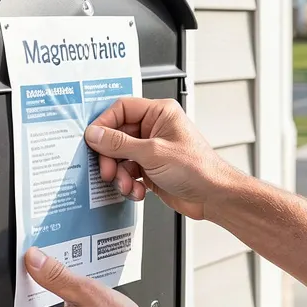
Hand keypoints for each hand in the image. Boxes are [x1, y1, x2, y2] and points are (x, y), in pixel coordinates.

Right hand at [85, 97, 237, 219]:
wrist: (213, 197)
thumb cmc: (198, 169)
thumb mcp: (153, 153)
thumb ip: (120, 144)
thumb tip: (95, 134)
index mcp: (160, 113)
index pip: (122, 108)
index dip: (104, 124)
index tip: (92, 140)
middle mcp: (155, 128)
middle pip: (117, 136)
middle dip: (110, 157)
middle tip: (108, 170)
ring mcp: (152, 149)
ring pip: (120, 157)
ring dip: (119, 174)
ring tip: (126, 185)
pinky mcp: (151, 168)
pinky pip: (128, 172)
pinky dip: (129, 183)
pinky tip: (137, 191)